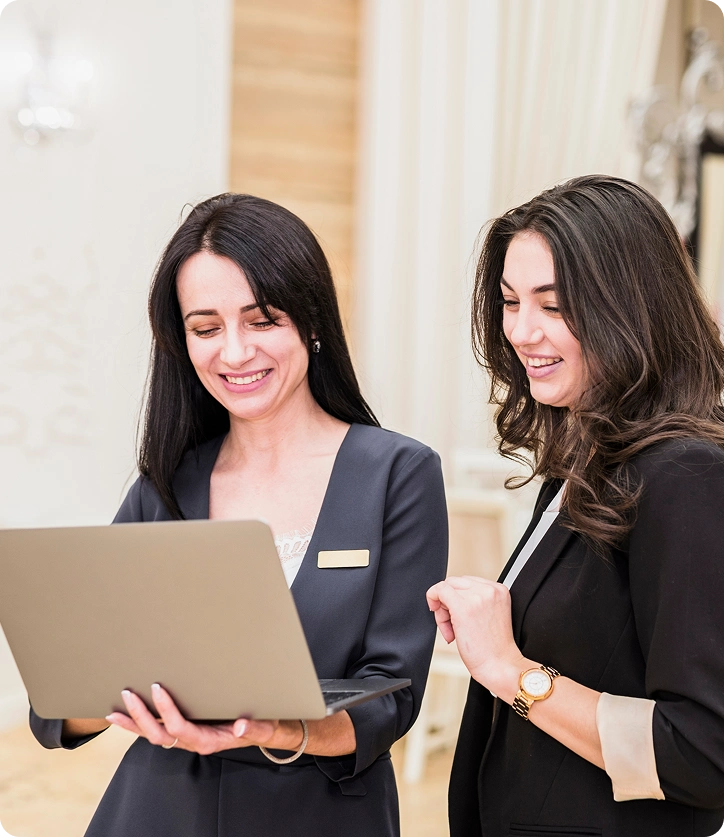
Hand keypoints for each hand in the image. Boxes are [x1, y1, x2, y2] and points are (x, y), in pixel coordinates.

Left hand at [105, 684, 302, 755]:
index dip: (166, 711)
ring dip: (133, 724)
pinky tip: (125, 715)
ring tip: (115, 710)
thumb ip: (255, 727)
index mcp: (208, 741)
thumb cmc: (262, 725)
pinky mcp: (184, 732)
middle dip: (142, 716)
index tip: (158, 688)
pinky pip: (157, 731)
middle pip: (159, 735)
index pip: (180, 728)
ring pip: (153, 736)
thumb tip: (241, 726)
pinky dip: (139, 724)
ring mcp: (186, 739)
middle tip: (129, 693)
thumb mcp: (264, 725)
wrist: (262, 732)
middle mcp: (193, 742)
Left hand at [426, 575, 526, 698]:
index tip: (457, 616)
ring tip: (452, 630)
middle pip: (456, 583)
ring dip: (443, 609)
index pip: (468, 583)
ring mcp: (476, 596)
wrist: (500, 665)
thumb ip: (477, 601)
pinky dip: (433, 601)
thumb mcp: (490, 615)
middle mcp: (489, 589)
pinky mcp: (463, 606)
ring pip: (446, 587)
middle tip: (451, 625)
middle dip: (448, 602)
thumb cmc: (494, 648)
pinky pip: (439, 591)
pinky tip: (442, 623)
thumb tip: (451, 596)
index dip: (458, 599)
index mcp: (499, 590)